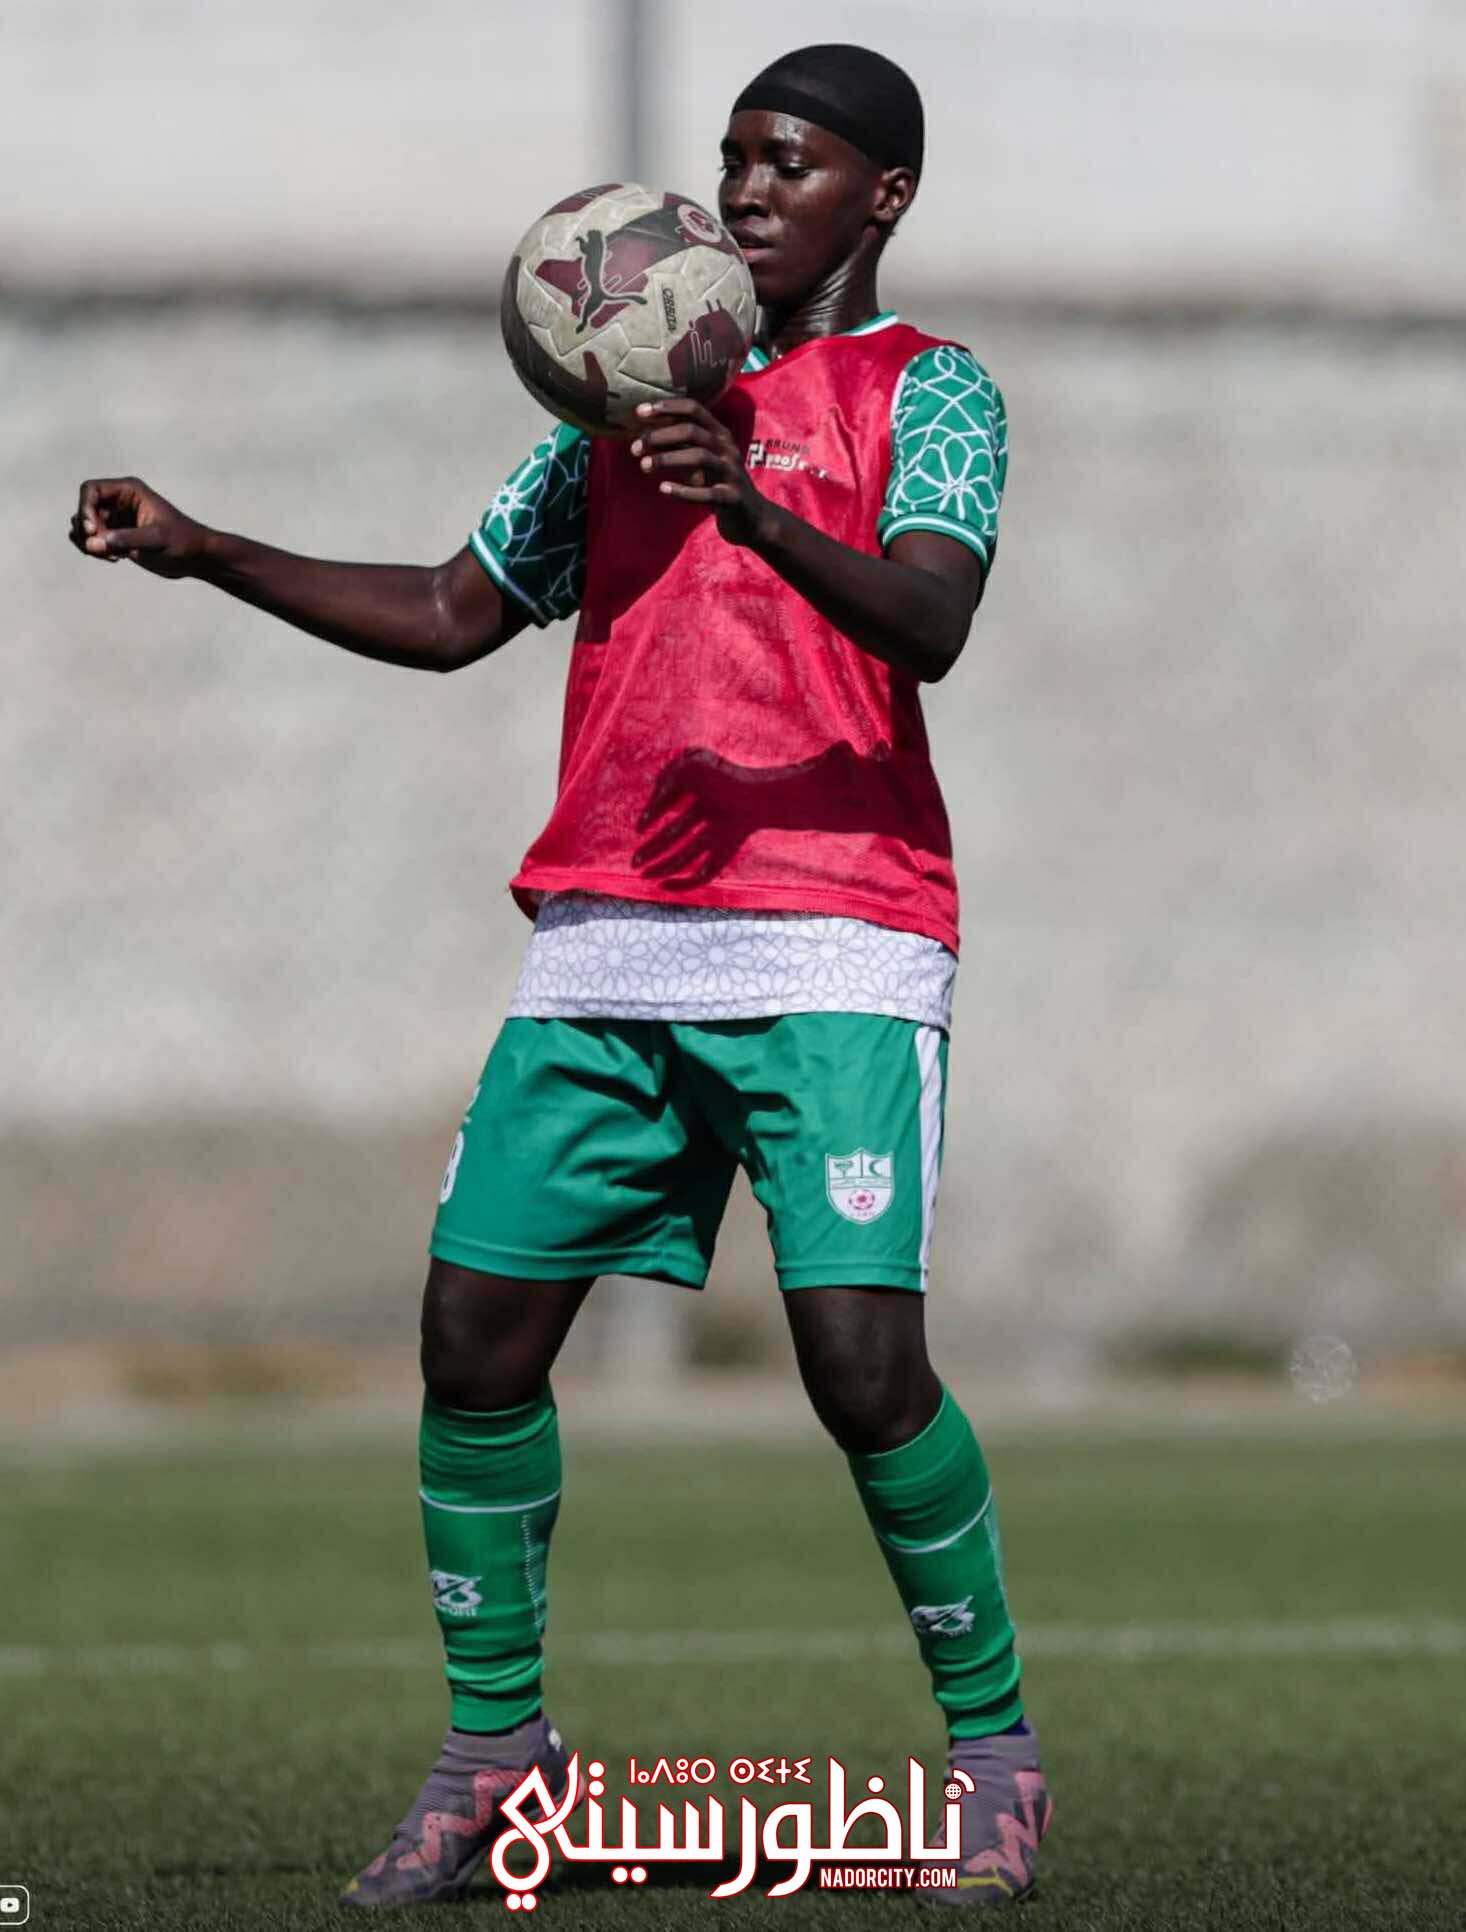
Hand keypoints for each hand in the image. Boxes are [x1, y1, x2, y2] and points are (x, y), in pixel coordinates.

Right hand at [68, 476, 208, 577]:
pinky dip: (94, 550)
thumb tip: (94, 542)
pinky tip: (115, 559)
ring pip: (84, 525)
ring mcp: (116, 519)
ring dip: (87, 541)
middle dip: (86, 530)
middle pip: (83, 509)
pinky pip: (92, 540)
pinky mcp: (117, 536)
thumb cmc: (183, 542)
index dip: (84, 508)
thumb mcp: (158, 540)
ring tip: (110, 556)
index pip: (90, 490)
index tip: (93, 530)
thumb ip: (127, 539)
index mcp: (129, 490)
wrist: (196, 558)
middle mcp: (119, 501)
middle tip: (101, 550)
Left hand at [629, 400, 774, 548]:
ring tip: (643, 466)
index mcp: (721, 435)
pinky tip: (663, 489)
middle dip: (660, 436)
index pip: (694, 409)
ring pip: (699, 457)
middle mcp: (728, 449)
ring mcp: (731, 473)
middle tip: (635, 447)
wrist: (753, 518)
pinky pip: (707, 493)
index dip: (667, 407)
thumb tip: (646, 433)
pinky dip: (683, 490)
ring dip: (668, 459)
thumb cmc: (720, 485)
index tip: (639, 412)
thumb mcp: (701, 460)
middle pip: (692, 431)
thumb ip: (680, 445)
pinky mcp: (732, 498)